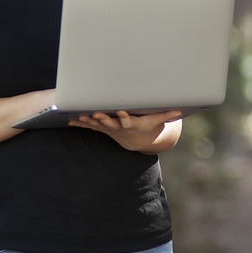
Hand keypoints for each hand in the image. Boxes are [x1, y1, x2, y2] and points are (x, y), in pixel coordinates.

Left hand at [68, 109, 182, 152]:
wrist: (138, 142)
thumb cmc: (148, 127)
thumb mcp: (157, 121)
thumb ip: (166, 114)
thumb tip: (180, 110)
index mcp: (133, 125)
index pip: (128, 121)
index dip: (124, 117)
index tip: (121, 111)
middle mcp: (120, 128)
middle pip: (110, 123)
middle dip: (102, 118)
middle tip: (95, 113)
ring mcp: (110, 130)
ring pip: (98, 125)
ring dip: (88, 121)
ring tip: (79, 116)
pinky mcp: (104, 129)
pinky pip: (91, 127)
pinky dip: (81, 124)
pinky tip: (71, 121)